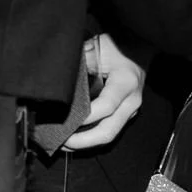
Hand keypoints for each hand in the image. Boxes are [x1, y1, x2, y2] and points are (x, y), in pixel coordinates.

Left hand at [65, 33, 146, 150]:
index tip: (66, 121)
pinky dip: (90, 138)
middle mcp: (131, 100)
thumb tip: (57, 75)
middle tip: (61, 142)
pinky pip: (108, 130)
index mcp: (126, 82)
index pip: (106, 105)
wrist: (134, 48)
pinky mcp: (125, 115)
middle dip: (84, 140)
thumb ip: (81, 61)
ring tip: (63, 145)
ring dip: (86, 143)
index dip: (86, 116)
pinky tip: (73, 140)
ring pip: (109, 135)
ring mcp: (130, 110)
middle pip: (109, 129)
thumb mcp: (97, 48)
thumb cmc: (113, 46)